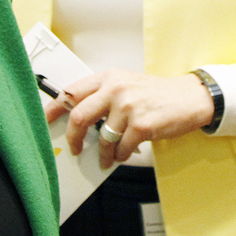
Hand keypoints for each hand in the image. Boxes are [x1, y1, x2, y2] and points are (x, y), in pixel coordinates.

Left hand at [48, 69, 214, 167]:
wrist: (190, 98)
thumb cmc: (157, 94)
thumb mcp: (127, 84)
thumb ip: (104, 96)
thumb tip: (79, 119)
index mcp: (109, 77)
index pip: (72, 91)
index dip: (54, 108)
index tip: (45, 120)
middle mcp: (116, 89)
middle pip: (79, 116)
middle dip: (73, 137)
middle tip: (75, 148)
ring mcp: (128, 107)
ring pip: (102, 138)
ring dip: (104, 153)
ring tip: (107, 158)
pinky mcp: (141, 125)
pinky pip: (121, 148)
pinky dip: (122, 155)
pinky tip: (126, 153)